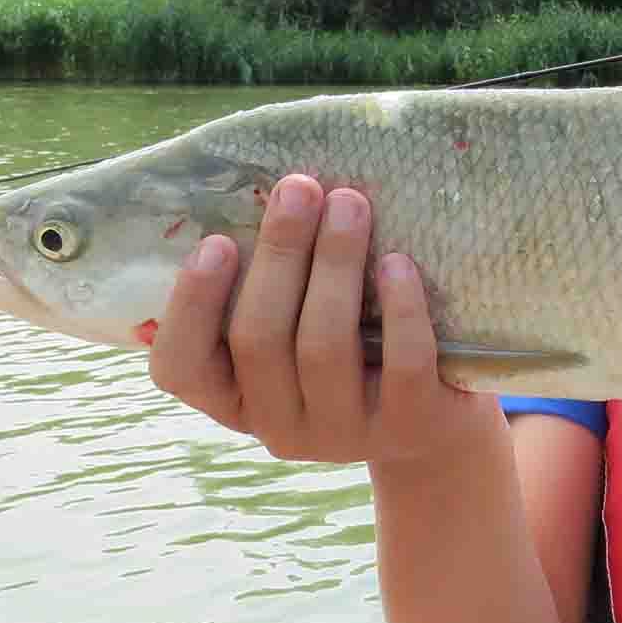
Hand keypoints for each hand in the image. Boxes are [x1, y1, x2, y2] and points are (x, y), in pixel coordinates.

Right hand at [147, 175, 500, 465]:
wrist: (441, 424)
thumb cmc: (357, 356)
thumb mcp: (301, 333)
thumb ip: (277, 288)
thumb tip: (277, 197)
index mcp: (236, 400)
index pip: (180, 368)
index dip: (191, 305)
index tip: (216, 240)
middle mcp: (280, 427)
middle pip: (260, 338)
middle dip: (279, 254)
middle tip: (299, 188)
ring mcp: (345, 434)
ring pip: (324, 344)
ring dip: (335, 264)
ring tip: (349, 203)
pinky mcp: (411, 426)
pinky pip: (401, 362)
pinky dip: (399, 307)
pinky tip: (398, 262)